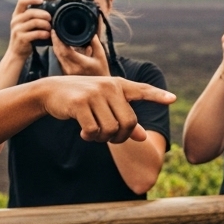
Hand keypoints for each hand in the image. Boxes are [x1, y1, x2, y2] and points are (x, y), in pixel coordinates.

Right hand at [7, 0, 51, 57]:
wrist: (17, 52)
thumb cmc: (25, 36)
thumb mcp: (25, 24)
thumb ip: (32, 16)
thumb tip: (49, 10)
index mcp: (17, 14)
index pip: (22, 1)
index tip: (41, 0)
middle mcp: (15, 20)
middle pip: (31, 12)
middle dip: (43, 14)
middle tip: (50, 18)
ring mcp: (17, 29)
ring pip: (34, 22)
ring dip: (45, 24)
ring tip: (50, 28)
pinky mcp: (21, 38)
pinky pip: (36, 33)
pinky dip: (44, 33)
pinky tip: (47, 35)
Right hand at [39, 75, 175, 142]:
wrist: (51, 91)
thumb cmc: (82, 99)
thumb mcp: (104, 106)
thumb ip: (123, 119)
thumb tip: (143, 137)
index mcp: (118, 85)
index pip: (142, 90)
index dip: (157, 96)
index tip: (173, 99)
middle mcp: (109, 86)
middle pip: (128, 122)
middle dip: (121, 137)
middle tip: (109, 138)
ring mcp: (95, 93)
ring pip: (111, 129)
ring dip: (103, 138)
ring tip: (94, 134)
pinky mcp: (80, 103)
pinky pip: (94, 130)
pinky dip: (90, 137)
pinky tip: (84, 133)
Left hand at [51, 27, 110, 77]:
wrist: (99, 87)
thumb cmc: (101, 71)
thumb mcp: (101, 56)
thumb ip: (95, 43)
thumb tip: (90, 32)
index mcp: (81, 64)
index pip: (64, 50)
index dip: (58, 40)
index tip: (56, 31)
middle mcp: (71, 69)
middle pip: (58, 53)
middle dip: (55, 41)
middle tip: (54, 31)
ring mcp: (67, 72)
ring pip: (57, 56)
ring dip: (55, 46)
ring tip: (56, 36)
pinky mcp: (65, 73)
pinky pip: (59, 60)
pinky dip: (58, 52)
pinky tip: (60, 45)